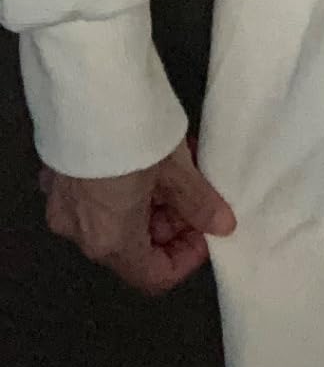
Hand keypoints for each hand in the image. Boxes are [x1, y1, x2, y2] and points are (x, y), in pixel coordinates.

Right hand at [38, 134, 235, 293]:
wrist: (86, 89)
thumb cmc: (132, 134)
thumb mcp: (176, 169)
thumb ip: (198, 202)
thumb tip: (222, 225)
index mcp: (110, 241)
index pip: (153, 276)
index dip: (186, 258)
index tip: (206, 230)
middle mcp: (79, 232)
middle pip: (133, 247)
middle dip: (172, 223)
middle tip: (197, 190)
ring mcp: (63, 204)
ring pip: (115, 220)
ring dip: (152, 201)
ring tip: (180, 165)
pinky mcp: (58, 176)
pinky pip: (97, 195)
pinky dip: (125, 187)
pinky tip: (148, 156)